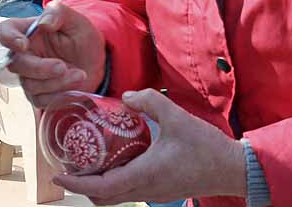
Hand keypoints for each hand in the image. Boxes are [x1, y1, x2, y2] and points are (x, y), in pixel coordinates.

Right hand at [0, 3, 105, 106]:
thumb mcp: (74, 19)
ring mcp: (28, 75)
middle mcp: (23, 54)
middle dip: (40, 68)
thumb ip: (58, 13)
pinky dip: (59, 95)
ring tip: (79, 74)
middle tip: (63, 66)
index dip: (7, 38)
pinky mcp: (37, 93)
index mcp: (26, 31)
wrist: (96, 61)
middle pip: (16, 64)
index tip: (23, 44)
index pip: (3, 31)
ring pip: (29, 85)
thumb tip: (44, 23)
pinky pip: (40, 100)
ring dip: (56, 82)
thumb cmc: (81, 37)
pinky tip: (75, 84)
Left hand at [54, 89, 246, 204]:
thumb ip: (149, 102)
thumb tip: (126, 95)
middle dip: (82, 187)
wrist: (232, 169)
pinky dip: (114, 183)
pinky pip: (129, 192)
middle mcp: (147, 189)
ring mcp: (154, 194)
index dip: (77, 184)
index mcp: (146, 173)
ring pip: (116, 198)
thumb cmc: (206, 146)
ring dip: (98, 186)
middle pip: (104, 198)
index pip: (103, 187)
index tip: (59, 176)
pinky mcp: (161, 192)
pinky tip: (114, 162)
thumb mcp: (176, 116)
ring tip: (87, 164)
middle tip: (68, 167)